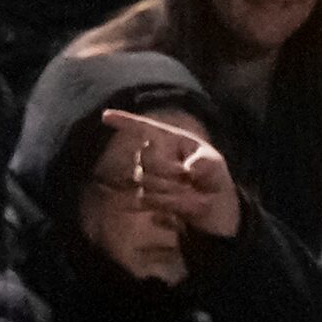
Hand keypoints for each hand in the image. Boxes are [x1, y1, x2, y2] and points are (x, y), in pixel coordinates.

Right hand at [102, 108, 240, 239]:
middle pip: (146, 160)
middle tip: (191, 180)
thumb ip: (206, 162)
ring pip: (147, 182)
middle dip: (170, 171)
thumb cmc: (213, 177)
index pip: (144, 128)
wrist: (212, 205)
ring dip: (172, 190)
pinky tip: (182, 204)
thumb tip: (189, 168)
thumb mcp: (216, 164)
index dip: (124, 121)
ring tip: (190, 192)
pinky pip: (148, 200)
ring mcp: (148, 178)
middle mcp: (154, 157)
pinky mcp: (147, 199)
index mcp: (169, 140)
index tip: (105, 116)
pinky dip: (168, 203)